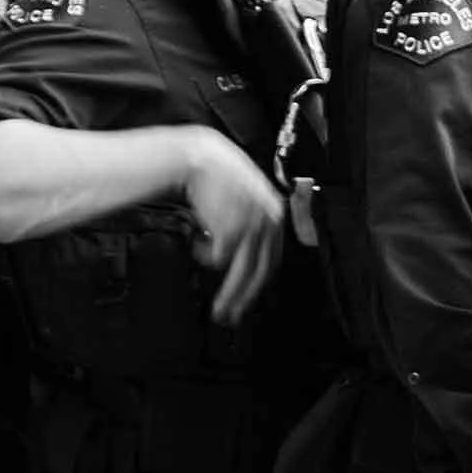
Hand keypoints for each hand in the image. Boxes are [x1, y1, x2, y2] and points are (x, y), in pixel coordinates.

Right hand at [179, 129, 285, 325]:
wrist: (201, 157)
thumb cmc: (218, 174)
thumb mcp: (245, 196)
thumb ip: (252, 221)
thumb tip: (244, 253)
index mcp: (275, 215)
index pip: (272, 258)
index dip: (259, 282)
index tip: (249, 298)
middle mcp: (269, 222)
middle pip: (260, 271)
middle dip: (246, 298)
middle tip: (234, 316)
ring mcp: (252, 227)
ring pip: (242, 272)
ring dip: (229, 295)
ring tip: (220, 310)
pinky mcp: (232, 229)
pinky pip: (217, 257)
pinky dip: (204, 254)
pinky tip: (196, 243)